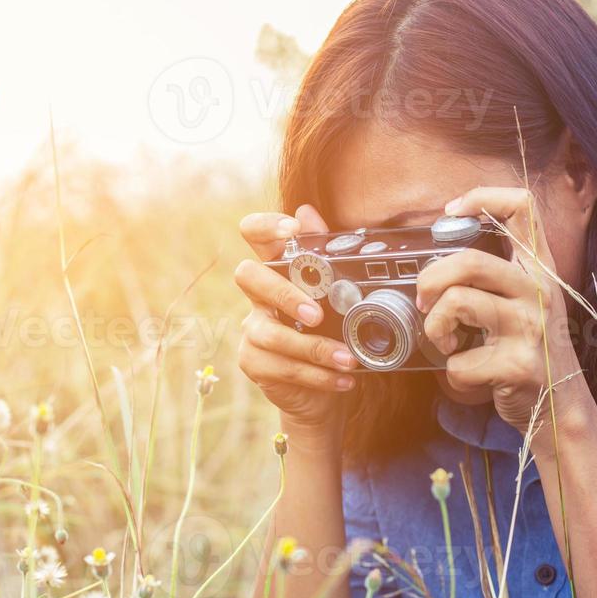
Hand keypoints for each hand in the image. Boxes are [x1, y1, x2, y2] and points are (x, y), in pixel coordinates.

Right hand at [234, 204, 357, 433]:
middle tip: (317, 316)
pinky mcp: (253, 362)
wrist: (323, 387)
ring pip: (270, 334)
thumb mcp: (335, 293)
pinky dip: (317, 375)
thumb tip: (307, 210)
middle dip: (284, 294)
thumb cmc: (329, 332)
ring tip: (348, 359)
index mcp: (277, 270)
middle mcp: (258, 296)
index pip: (254, 234)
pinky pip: (281, 367)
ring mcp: (252, 329)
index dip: (265, 226)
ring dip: (314, 348)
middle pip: (248, 276)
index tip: (291, 229)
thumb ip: (324, 254)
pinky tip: (343, 378)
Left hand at [415, 187, 593, 453]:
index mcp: (540, 269)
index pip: (522, 207)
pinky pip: (460, 361)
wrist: (562, 407)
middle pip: (469, 260)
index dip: (481, 197)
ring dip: (436, 328)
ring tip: (446, 342)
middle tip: (426, 302)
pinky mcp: (518, 365)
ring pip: (458, 302)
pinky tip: (470, 376)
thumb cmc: (530, 350)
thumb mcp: (526, 303)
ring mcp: (531, 328)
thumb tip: (437, 262)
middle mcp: (540, 291)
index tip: (450, 213)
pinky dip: (453, 373)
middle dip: (430, 280)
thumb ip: (496, 276)